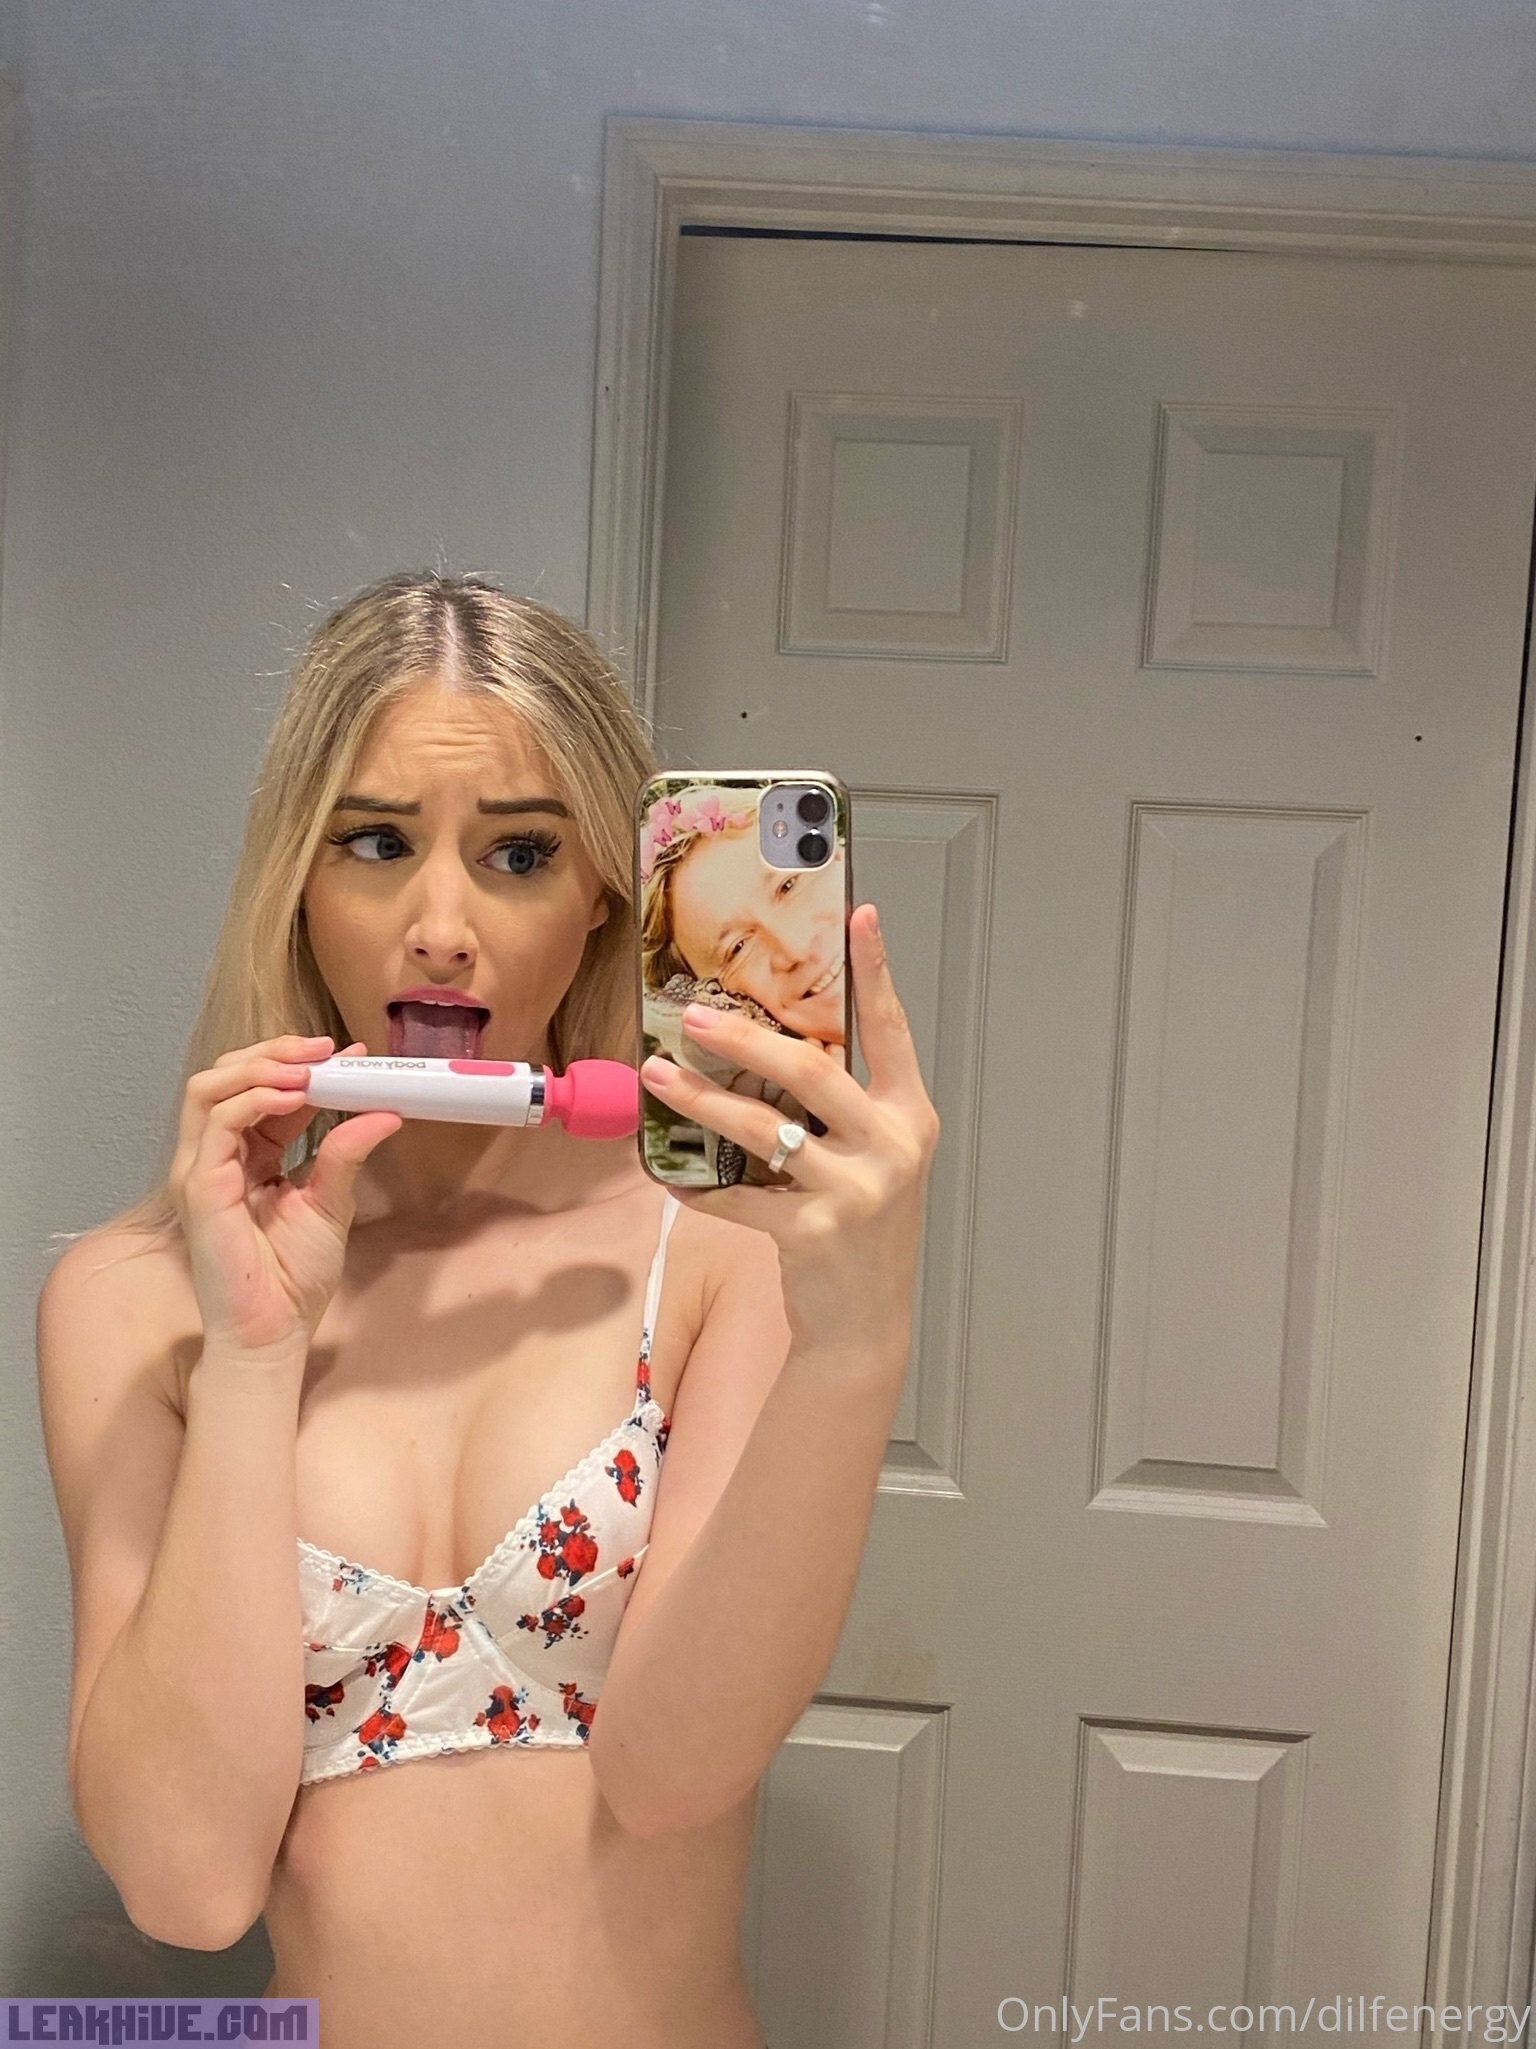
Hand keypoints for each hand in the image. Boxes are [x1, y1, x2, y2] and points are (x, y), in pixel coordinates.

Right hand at [169, 1032, 402, 1358]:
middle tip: (325, 1047)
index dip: (303, 1064)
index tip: (350, 1053)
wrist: (275, 1330)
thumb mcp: (331, 1201)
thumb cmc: (293, 1277)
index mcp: (248, 1156)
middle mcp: (217, 1155)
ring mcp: (202, 1168)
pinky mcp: (199, 1186)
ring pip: (209, 1088)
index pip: (264, 1091)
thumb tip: (385, 1110)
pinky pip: (216, 1123)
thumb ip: (346, 1153)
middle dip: (275, 1051)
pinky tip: (292, 1095)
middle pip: (227, 1076)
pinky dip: (252, 1099)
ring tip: (307, 1066)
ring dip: (259, 1066)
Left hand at [638, 903, 940, 1358]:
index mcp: (909, 1116)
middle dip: (747, 1037)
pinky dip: (699, 1183)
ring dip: (702, 1099)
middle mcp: (891, 1147)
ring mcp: (855, 1191)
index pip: (892, 1031)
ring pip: (765, 1127)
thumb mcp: (872, 1156)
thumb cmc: (862, 1223)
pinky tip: (672, 1173)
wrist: (866, 1320)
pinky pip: (739, 1195)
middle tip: (694, 1016)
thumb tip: (769, 1042)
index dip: (877, 973)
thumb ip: (843, 1106)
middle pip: (813, 1071)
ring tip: (659, 1076)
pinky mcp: (814, 1233)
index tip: (861, 917)